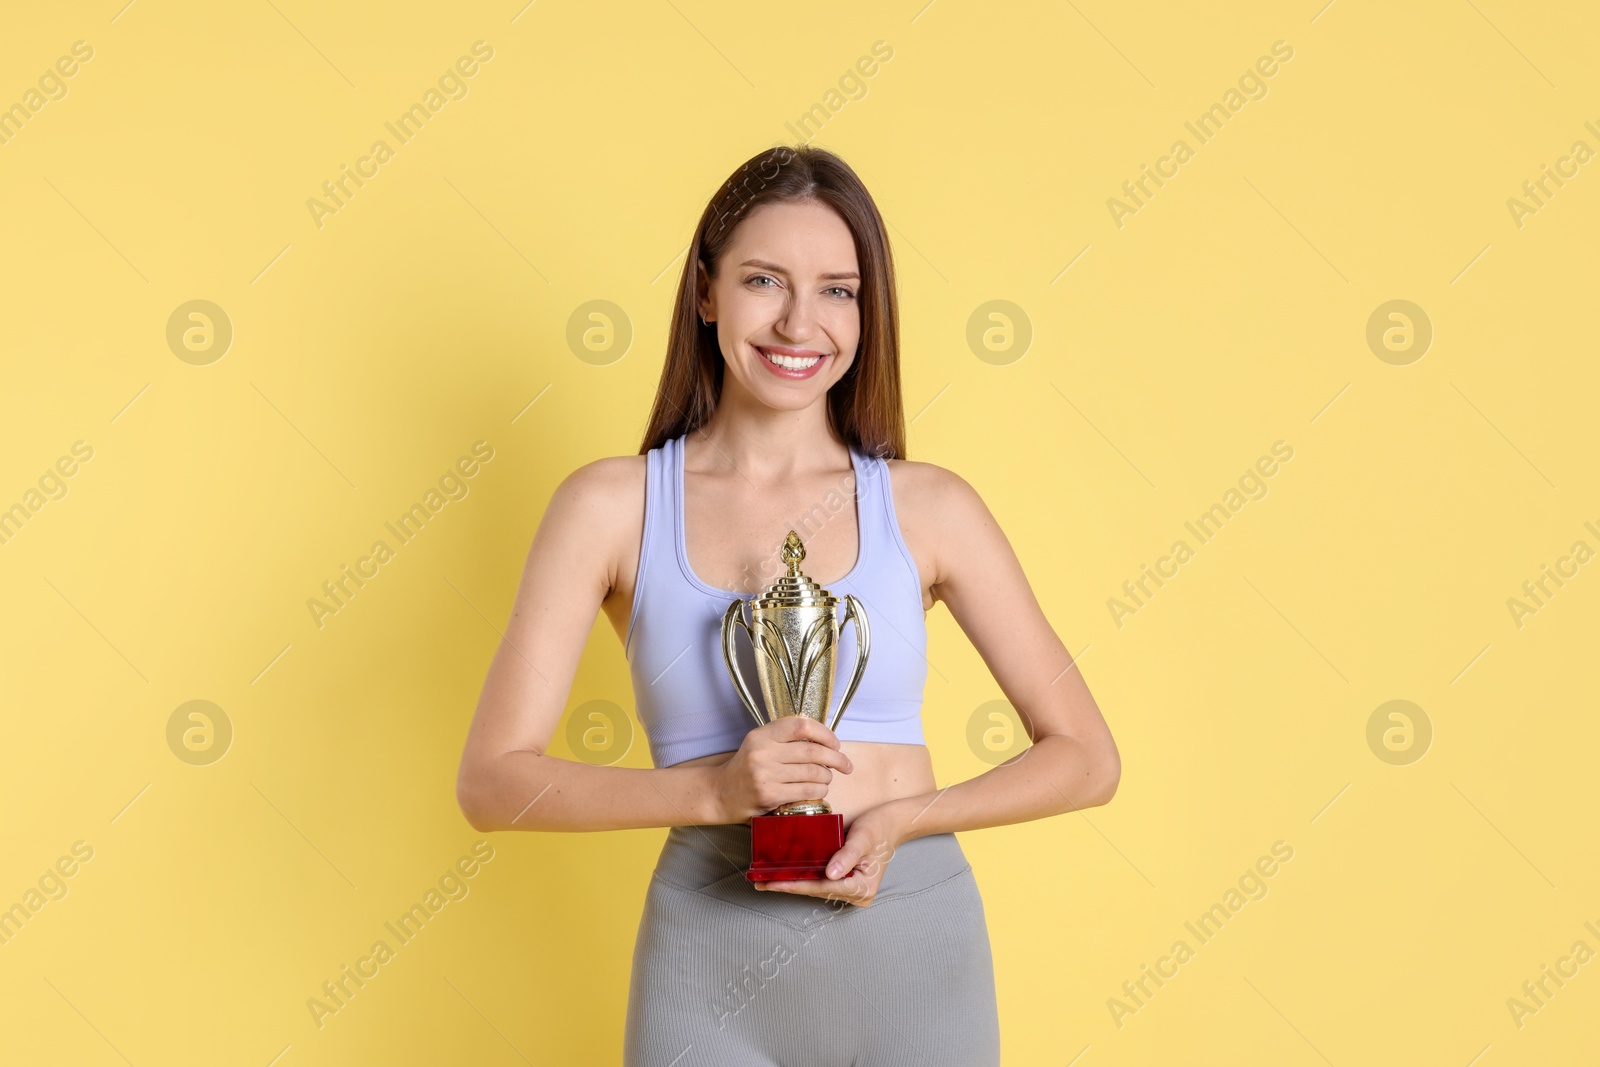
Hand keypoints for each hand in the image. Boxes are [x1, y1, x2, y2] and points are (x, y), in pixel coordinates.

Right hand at [711, 715, 853, 822]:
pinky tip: (820, 790)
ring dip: (827, 776)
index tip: (836, 743)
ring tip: (828, 778)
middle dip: (836, 758)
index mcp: (761, 735)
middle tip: (846, 765)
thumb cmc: (746, 768)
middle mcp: (762, 752)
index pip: (801, 725)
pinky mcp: (769, 795)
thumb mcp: (759, 744)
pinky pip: (806, 791)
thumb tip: (824, 739)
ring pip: (812, 772)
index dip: (824, 733)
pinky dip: (819, 790)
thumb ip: (785, 739)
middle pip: (812, 751)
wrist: (720, 793)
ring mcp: (765, 775)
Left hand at [755, 801, 907, 907]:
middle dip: (788, 885)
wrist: (893, 821)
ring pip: (815, 887)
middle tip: (759, 882)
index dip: (794, 885)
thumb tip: (830, 874)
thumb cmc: (880, 827)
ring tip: (765, 879)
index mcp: (862, 889)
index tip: (771, 883)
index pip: (821, 888)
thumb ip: (847, 856)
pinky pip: (820, 880)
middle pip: (815, 890)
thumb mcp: (863, 838)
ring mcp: (850, 889)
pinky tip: (784, 872)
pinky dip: (803, 875)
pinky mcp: (845, 880)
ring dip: (792, 882)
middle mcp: (856, 894)